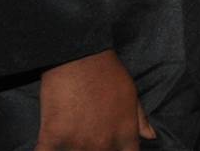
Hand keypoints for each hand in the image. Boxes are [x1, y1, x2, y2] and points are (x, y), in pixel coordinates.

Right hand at [36, 49, 155, 149]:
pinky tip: (48, 145)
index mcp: (125, 136)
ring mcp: (77, 145)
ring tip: (70, 140)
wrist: (79, 57)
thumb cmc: (108, 73)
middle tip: (88, 139)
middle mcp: (103, 145)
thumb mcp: (131, 94)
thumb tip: (150, 137)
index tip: (110, 148)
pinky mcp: (52, 139)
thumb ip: (140, 119)